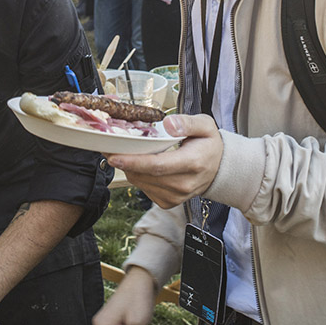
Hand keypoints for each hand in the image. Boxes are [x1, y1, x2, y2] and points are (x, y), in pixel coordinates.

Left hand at [104, 114, 223, 208]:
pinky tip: (137, 164)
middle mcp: (183, 184)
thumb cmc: (208, 145)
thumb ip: (187, 122)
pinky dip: (136, 175)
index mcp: (193, 163)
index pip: (158, 165)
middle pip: (145, 175)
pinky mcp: (167, 202)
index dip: (134, 161)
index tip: (114, 155)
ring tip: (120, 152)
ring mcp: (175, 196)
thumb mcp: (205, 126)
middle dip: (123, 162)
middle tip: (107, 146)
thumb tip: (168, 124)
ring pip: (140, 182)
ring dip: (127, 168)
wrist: (218, 169)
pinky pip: (143, 188)